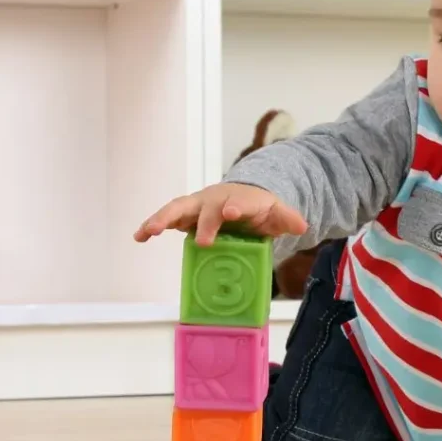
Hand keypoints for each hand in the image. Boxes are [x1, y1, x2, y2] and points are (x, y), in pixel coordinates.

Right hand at [133, 183, 307, 245]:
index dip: (234, 207)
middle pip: (205, 207)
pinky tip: (138, 237)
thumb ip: (287, 219)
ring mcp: (197, 206)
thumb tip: (302, 226)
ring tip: (147, 232)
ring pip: (178, 209)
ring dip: (162, 219)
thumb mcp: (276, 214)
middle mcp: (215, 200)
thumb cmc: (259, 209)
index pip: (237, 202)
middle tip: (201, 241)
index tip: (230, 212)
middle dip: (202, 222)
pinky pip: (166, 219)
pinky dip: (152, 226)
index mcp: (239, 199)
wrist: (242, 199)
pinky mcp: (184, 216)